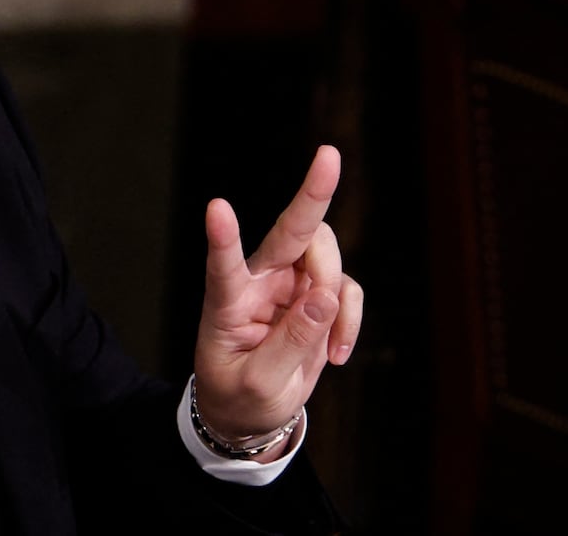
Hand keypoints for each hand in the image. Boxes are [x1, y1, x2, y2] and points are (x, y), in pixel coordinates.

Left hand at [192, 145, 363, 452]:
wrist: (250, 412)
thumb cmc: (240, 396)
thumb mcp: (260, 385)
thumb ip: (291, 342)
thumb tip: (326, 296)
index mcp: (226, 301)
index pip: (222, 265)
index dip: (222, 238)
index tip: (216, 207)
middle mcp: (258, 281)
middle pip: (289, 231)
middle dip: (311, 195)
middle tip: (329, 156)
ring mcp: (289, 284)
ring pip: (326, 256)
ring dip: (338, 295)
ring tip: (331, 347)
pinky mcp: (315, 296)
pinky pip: (347, 290)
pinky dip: (351, 319)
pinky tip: (338, 354)